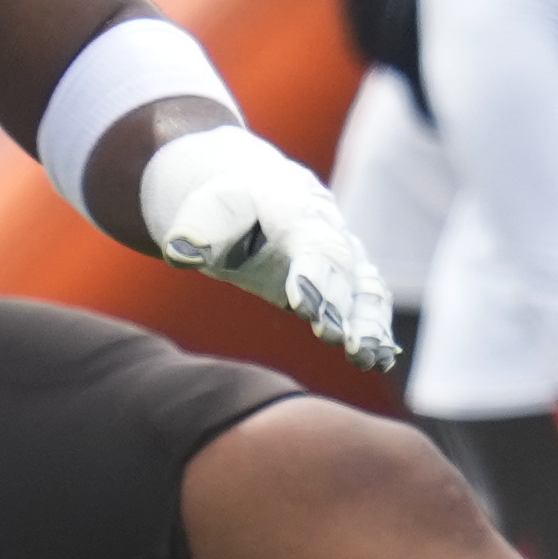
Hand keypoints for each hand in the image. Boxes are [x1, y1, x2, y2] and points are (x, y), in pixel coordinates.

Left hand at [133, 122, 400, 372]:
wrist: (257, 196)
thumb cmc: (229, 206)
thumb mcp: (209, 208)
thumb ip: (197, 230)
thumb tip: (179, 252)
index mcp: (295, 209)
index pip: (309, 242)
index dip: (310, 273)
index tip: (303, 305)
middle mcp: (329, 232)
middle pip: (342, 270)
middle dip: (339, 305)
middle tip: (332, 336)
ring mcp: (344, 257)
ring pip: (365, 289)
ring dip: (368, 324)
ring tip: (365, 357)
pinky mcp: (347, 282)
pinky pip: (368, 305)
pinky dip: (376, 331)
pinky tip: (378, 362)